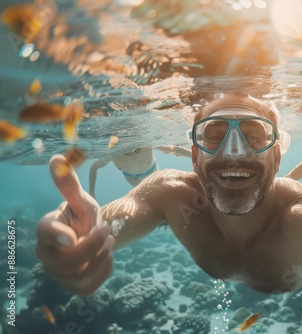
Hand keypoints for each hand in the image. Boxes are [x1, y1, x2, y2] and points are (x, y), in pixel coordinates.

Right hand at [36, 155, 114, 295]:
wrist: (93, 235)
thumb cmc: (84, 215)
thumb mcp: (82, 199)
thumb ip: (69, 184)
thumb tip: (57, 159)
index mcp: (46, 229)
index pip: (45, 233)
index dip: (56, 235)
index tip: (71, 235)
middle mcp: (46, 255)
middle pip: (67, 261)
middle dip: (94, 245)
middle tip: (108, 230)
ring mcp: (58, 274)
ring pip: (81, 275)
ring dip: (102, 256)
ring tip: (107, 241)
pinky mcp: (74, 286)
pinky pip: (90, 286)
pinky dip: (104, 270)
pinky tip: (107, 256)